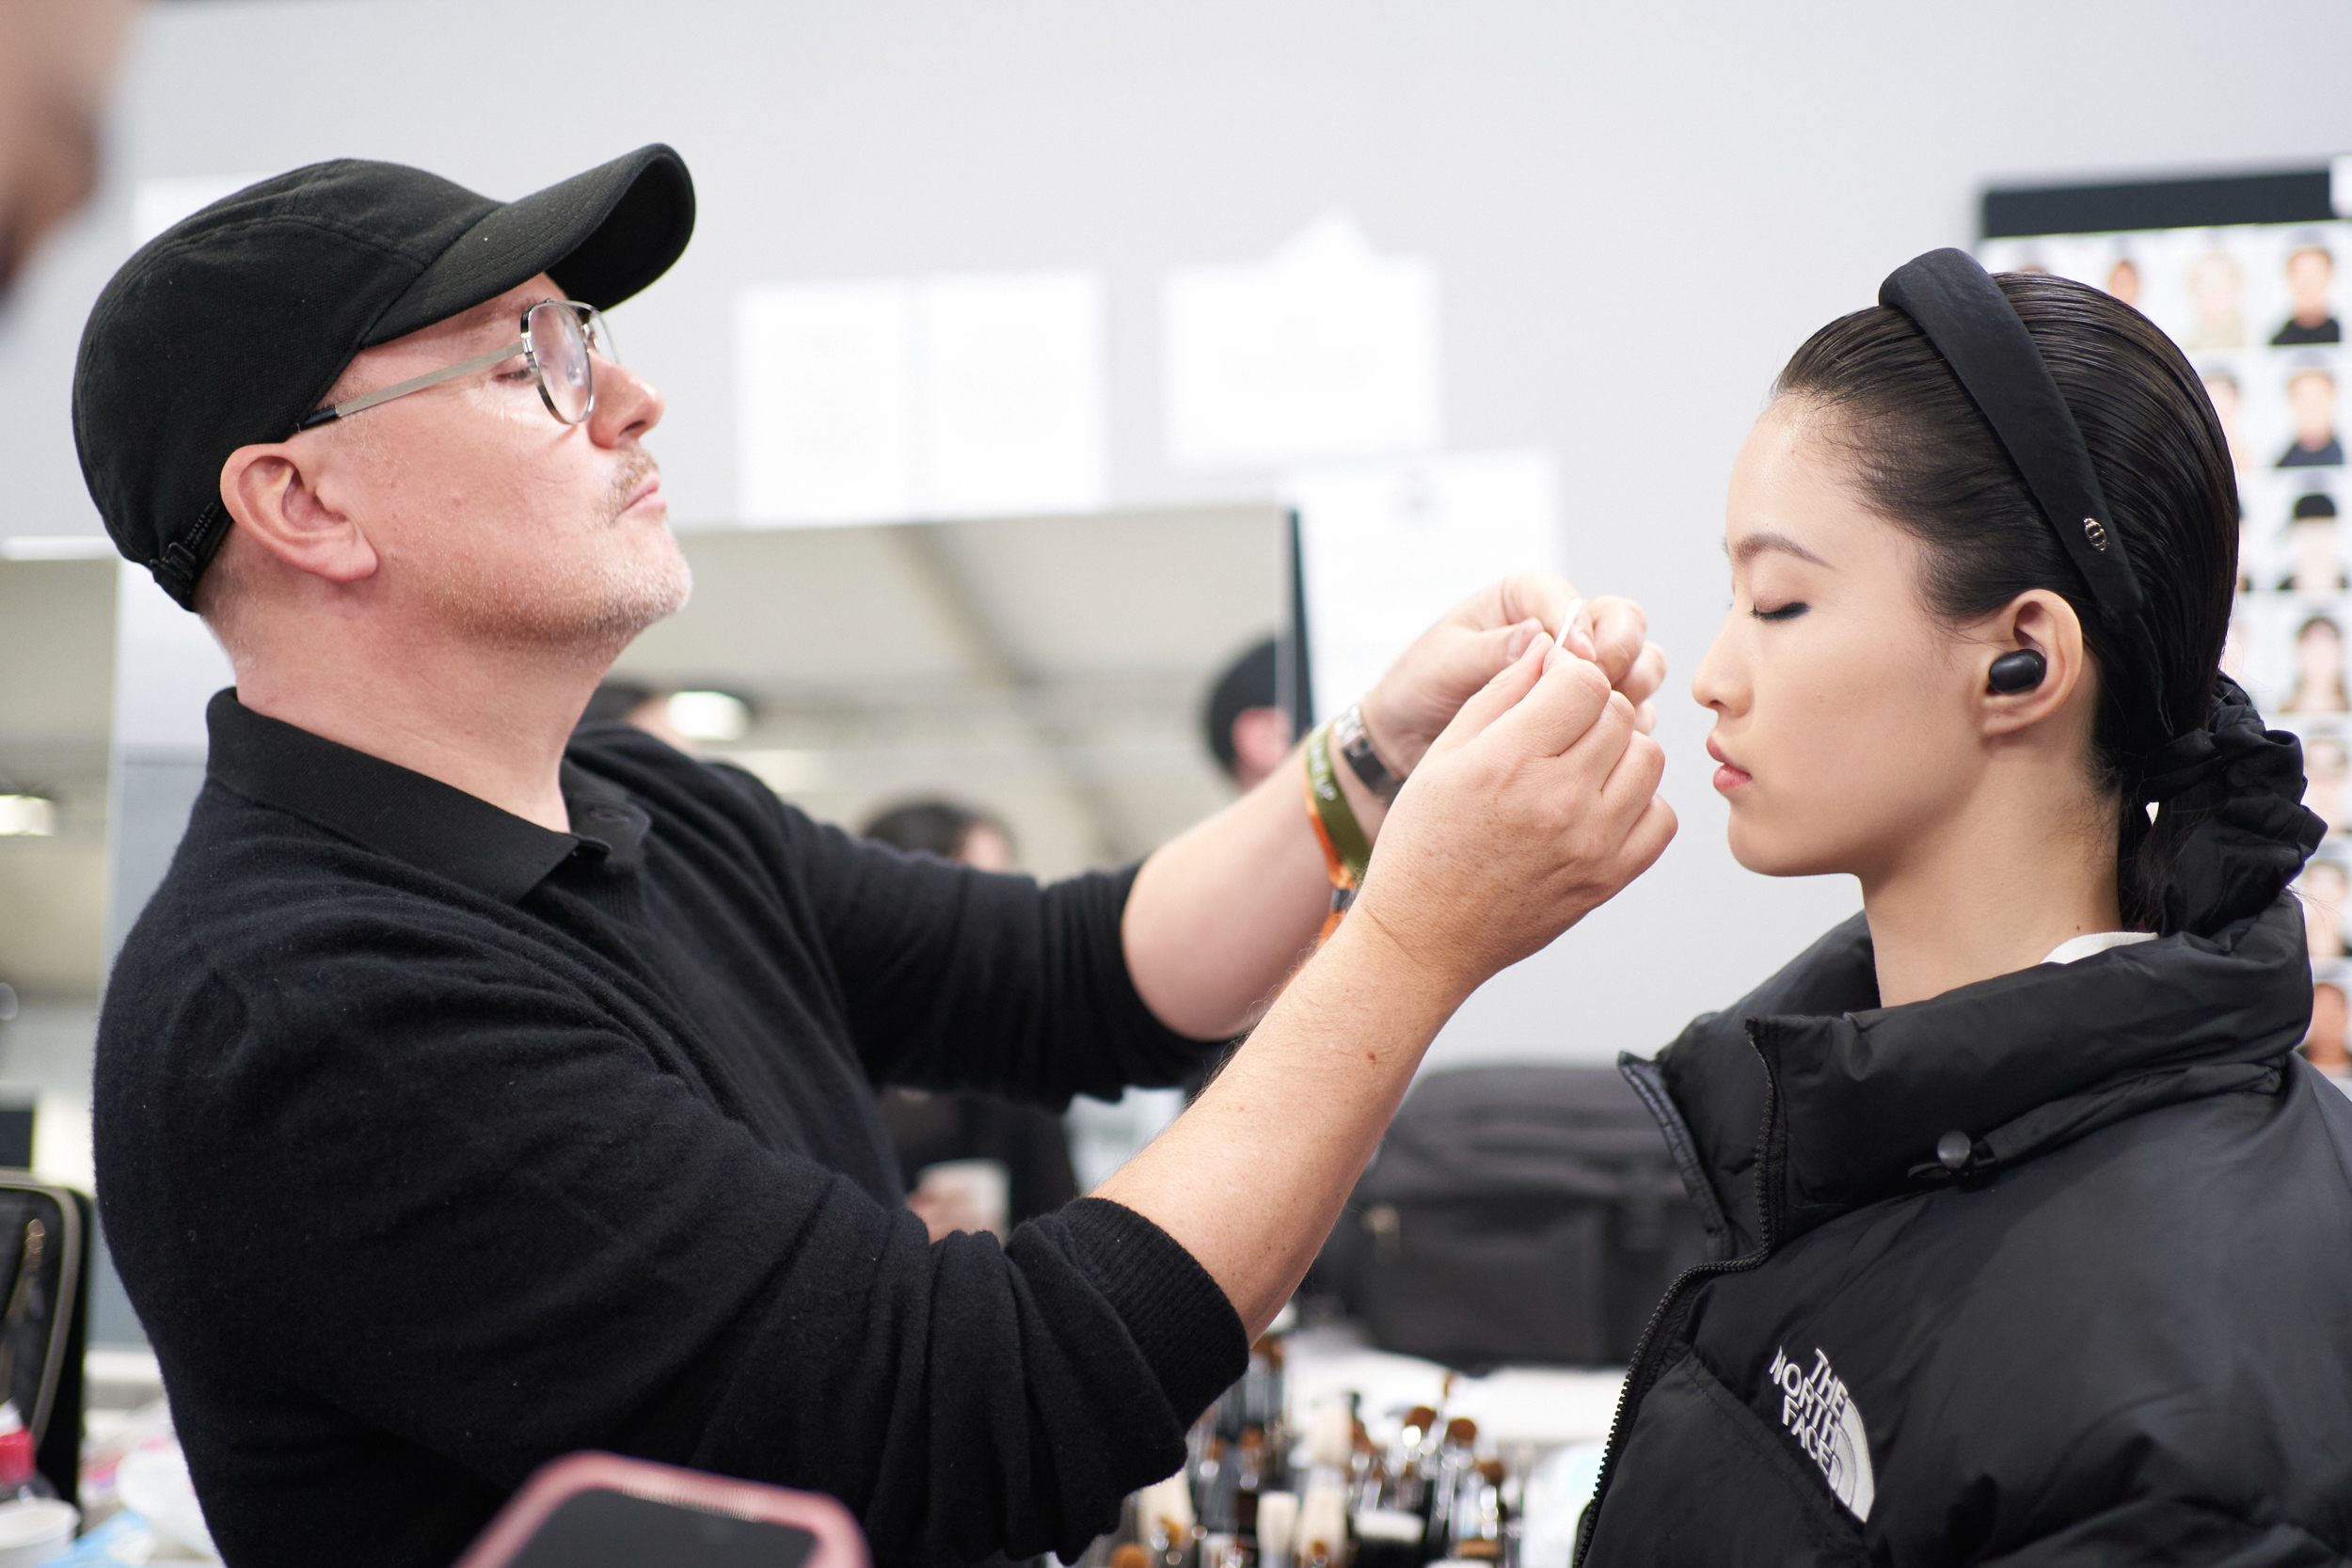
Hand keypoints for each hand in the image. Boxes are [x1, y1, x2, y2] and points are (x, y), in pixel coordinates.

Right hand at [1347, 637, 1675, 996]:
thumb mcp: (1442, 756)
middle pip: (1620, 715)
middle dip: (1592, 708)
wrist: (1424, 937)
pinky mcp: (1609, 879)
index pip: (1584, 681)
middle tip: (1559, 728)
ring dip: (1621, 750)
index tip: (1549, 688)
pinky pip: (1661, 817)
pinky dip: (1640, 802)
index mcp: (1509, 762)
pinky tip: (1599, 805)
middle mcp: (1559, 801)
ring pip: (1649, 758)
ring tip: (1581, 765)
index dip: (1569, 673)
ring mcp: (1592, 845)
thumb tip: (1550, 649)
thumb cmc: (1422, 844)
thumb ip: (1500, 694)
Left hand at [1360, 573, 1667, 773]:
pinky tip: (1607, 749)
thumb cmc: (1420, 687)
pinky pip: (1631, 714)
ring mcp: (1585, 671)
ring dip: (1633, 689)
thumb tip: (1542, 639)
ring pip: (1641, 666)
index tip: (1580, 659)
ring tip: (1607, 718)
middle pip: (1625, 624)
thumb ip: (1493, 650)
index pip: (1573, 600)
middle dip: (1623, 653)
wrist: (1409, 738)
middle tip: (1604, 687)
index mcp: (1527, 599)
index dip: (1583, 627)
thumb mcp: (1445, 663)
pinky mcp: (1592, 713)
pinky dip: (1627, 728)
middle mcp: (1565, 628)